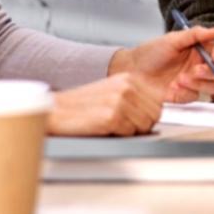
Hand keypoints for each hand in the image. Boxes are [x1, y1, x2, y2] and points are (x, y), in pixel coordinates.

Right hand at [47, 73, 163, 135]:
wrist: (56, 111)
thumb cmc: (82, 106)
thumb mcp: (112, 92)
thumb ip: (135, 98)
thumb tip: (156, 112)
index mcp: (129, 78)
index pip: (158, 103)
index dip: (147, 115)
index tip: (134, 118)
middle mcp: (127, 87)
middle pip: (154, 115)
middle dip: (141, 124)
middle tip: (121, 125)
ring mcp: (120, 100)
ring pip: (144, 126)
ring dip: (130, 131)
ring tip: (111, 125)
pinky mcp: (112, 116)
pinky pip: (129, 133)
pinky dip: (119, 135)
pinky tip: (104, 128)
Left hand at [110, 24, 213, 101]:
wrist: (132, 72)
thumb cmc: (149, 53)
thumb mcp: (172, 40)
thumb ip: (196, 35)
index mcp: (196, 50)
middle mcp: (197, 66)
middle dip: (210, 71)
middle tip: (196, 70)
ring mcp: (193, 81)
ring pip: (211, 85)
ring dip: (200, 82)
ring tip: (181, 78)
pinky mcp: (185, 95)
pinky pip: (196, 95)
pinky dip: (188, 90)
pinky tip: (175, 86)